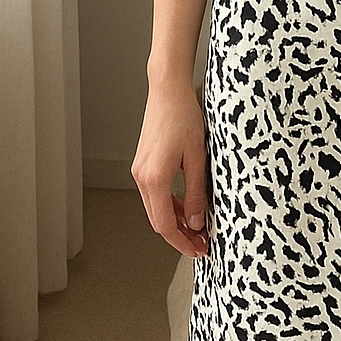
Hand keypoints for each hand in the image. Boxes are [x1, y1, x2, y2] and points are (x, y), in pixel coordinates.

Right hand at [131, 82, 208, 257]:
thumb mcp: (197, 157)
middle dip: (179, 236)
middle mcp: (141, 177)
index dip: (182, 242)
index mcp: (154, 178)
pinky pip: (155, 194)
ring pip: (156, 208)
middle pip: (158, 220)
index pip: (166, 225)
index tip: (199, 250)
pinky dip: (170, 205)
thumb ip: (195, 192)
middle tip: (201, 245)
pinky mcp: (143, 164)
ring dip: (176, 221)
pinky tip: (187, 207)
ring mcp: (139, 171)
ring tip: (197, 229)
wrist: (167, 91)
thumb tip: (197, 222)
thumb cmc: (183, 117)